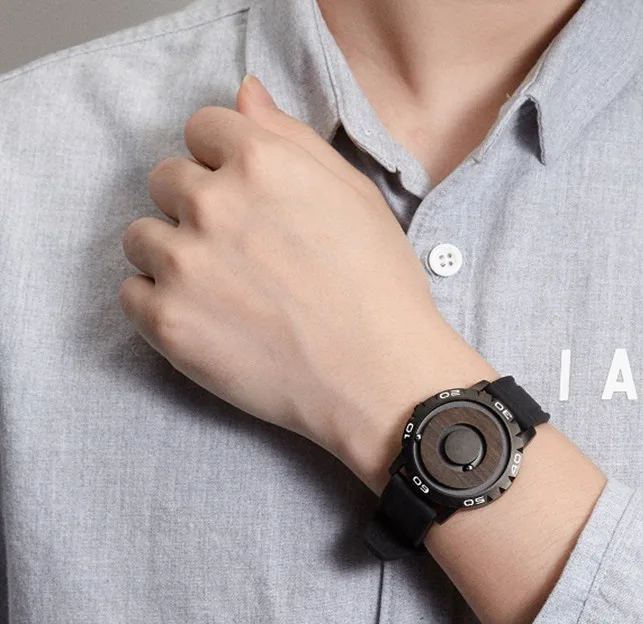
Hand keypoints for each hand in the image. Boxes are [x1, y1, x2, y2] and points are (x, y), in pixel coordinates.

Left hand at [119, 73, 464, 468]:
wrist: (378, 377)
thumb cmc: (379, 288)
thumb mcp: (355, 195)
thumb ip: (292, 137)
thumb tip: (245, 93)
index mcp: (261, 161)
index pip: (202, 129)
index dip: (224, 162)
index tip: (247, 198)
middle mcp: (213, 202)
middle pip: (165, 179)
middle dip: (196, 207)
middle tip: (241, 252)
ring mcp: (184, 263)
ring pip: (141, 236)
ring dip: (172, 254)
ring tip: (223, 291)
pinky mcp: (167, 320)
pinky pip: (130, 293)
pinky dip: (158, 304)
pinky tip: (207, 320)